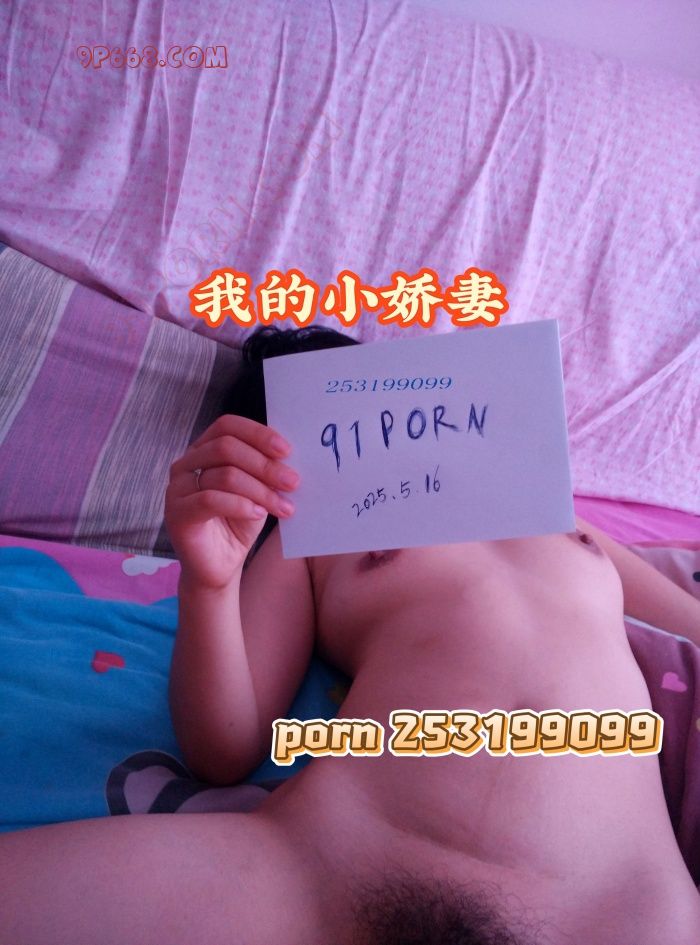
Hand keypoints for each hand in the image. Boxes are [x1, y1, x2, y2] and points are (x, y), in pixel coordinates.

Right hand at [164, 415, 299, 588]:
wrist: (220, 565)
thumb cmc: (239, 523)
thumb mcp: (258, 490)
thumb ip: (265, 470)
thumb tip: (289, 457)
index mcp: (204, 449)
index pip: (228, 426)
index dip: (258, 434)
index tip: (286, 450)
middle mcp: (186, 463)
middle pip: (226, 447)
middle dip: (265, 464)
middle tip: (293, 481)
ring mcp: (177, 488)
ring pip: (223, 475)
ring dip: (260, 490)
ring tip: (283, 506)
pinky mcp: (176, 513)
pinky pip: (210, 500)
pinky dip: (240, 505)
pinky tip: (259, 514)